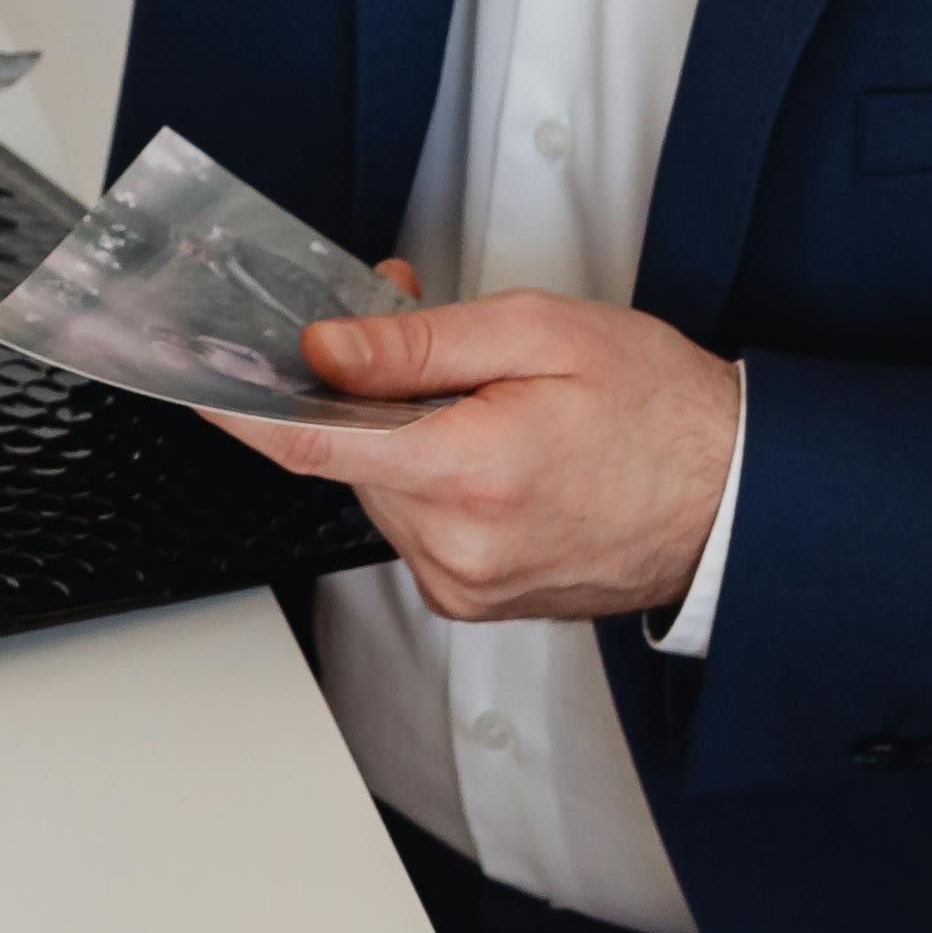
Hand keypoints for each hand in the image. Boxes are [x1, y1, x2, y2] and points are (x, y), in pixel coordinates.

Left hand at [229, 281, 743, 624]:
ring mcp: (466, 585)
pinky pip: (416, 525)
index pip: (315, 442)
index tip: (191, 379)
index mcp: (472, 473)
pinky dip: (431, 480)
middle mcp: (459, 548)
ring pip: (380, 491)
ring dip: (403, 439)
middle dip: (365, 393)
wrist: (740, 498)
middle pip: (350, 458)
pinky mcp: (475, 598)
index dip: (242, 407)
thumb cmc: (660, 409)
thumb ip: (420, 343)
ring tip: (484, 401)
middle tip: (419, 336)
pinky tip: (493, 452)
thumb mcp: (542, 334)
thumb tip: (324, 348)